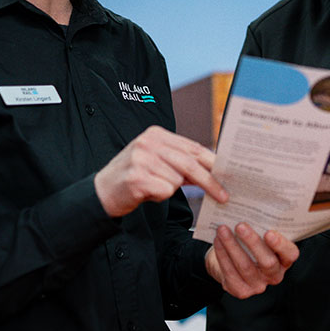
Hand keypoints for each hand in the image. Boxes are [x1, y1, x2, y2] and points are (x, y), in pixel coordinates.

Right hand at [94, 126, 227, 217]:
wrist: (101, 192)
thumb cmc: (134, 177)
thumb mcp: (157, 162)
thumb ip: (182, 162)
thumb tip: (214, 170)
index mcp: (157, 134)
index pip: (193, 147)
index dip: (212, 162)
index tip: (227, 174)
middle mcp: (149, 142)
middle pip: (190, 163)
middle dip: (209, 181)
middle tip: (223, 195)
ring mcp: (141, 159)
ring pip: (177, 180)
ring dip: (170, 189)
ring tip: (153, 187)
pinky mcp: (136, 177)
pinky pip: (164, 191)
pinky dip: (160, 196)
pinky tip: (146, 192)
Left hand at [205, 223, 299, 298]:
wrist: (232, 260)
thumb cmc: (250, 244)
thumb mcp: (261, 235)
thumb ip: (264, 226)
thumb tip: (259, 204)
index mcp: (284, 260)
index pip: (290, 254)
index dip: (281, 245)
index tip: (269, 232)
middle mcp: (274, 275)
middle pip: (267, 262)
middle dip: (252, 242)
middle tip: (240, 226)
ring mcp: (258, 285)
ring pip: (245, 266)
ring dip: (232, 246)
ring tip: (223, 230)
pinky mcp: (241, 291)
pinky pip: (230, 273)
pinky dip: (222, 254)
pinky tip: (218, 241)